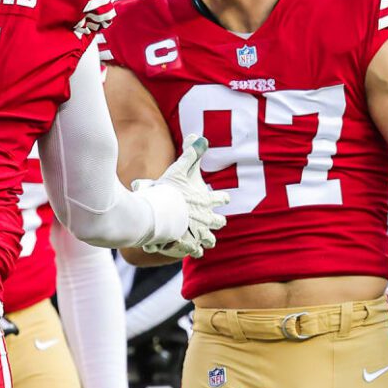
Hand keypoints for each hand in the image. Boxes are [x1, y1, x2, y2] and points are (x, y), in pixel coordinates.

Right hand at [134, 134, 229, 258]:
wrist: (161, 213)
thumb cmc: (171, 190)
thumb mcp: (180, 168)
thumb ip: (190, 153)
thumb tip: (199, 136)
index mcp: (207, 200)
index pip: (220, 198)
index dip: (222, 198)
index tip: (226, 198)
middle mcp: (207, 218)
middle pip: (218, 222)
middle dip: (218, 222)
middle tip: (219, 222)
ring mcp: (199, 233)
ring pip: (209, 240)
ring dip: (207, 240)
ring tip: (206, 242)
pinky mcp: (189, 245)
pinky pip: (194, 251)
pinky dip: (193, 250)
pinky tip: (193, 251)